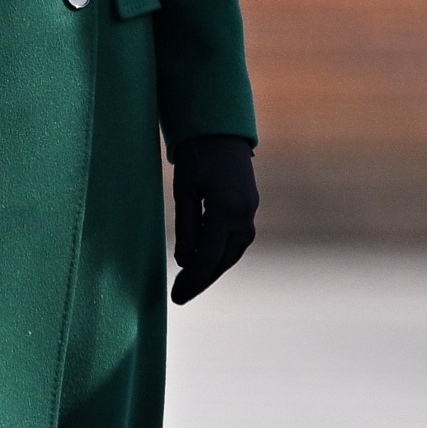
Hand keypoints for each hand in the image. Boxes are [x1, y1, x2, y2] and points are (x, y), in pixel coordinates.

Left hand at [169, 134, 258, 305]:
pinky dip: (221, 256)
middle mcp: (243, 216)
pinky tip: (207, 263)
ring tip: (191, 283)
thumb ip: (186, 226)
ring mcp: (249, 213)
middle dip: (201, 280)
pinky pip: (236, 242)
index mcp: (225, 210)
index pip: (207, 257)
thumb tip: (184, 261)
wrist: (222, 130)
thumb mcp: (184, 189)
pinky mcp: (249, 210)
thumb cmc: (197, 155)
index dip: (192, 280)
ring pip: (232, 254)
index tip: (177, 296)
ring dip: (212, 271)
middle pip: (222, 261)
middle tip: (180, 296)